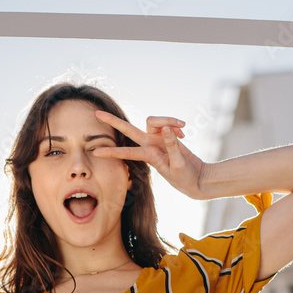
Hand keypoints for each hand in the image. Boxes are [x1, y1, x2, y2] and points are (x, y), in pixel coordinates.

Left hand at [91, 110, 209, 199]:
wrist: (197, 178)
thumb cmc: (186, 177)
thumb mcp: (179, 164)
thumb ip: (172, 145)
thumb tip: (166, 128)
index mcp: (150, 156)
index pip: (127, 152)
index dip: (111, 152)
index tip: (95, 153)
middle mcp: (149, 145)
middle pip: (128, 129)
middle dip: (113, 122)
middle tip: (96, 114)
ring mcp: (157, 139)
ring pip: (154, 120)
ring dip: (168, 120)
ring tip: (183, 129)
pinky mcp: (166, 135)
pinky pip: (168, 122)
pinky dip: (176, 125)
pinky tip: (184, 133)